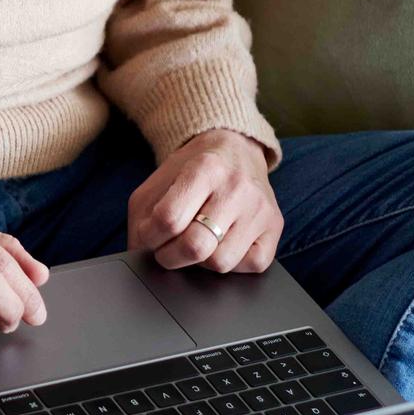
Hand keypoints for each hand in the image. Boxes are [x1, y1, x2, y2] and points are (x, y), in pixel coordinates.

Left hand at [126, 129, 282, 272]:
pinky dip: (232, 264)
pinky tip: (222, 245)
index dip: (151, 237)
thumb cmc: (193, 170)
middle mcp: (236, 187)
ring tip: (196, 244)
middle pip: (196, 246)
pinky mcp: (275, 226)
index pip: (169, 219)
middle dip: (170, 257)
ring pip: (222, 262)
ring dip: (201, 262)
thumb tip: (138, 257)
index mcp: (204, 168)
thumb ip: (143, 218)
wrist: (235, 150)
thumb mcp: (158, 182)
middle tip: (166, 251)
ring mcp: (259, 208)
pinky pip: (252, 264)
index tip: (150, 237)